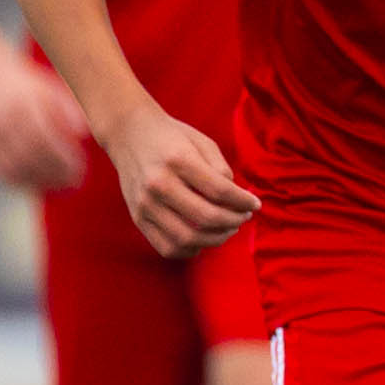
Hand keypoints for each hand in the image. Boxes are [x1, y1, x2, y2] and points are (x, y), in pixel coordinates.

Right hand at [0, 53, 89, 191]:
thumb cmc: (31, 88)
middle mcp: (2, 119)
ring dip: (39, 181)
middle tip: (76, 180)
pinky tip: (40, 185)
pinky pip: (0, 171)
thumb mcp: (52, 89)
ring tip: (62, 185)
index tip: (82, 166)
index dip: (62, 156)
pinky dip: (21, 183)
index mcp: (22, 102)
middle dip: (55, 171)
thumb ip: (69, 108)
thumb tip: (82, 134)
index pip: (43, 135)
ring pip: (13, 167)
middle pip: (29, 154)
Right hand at [99, 105, 258, 257]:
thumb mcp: (202, 143)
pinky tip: (204, 239)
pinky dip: (190, 250)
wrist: (128, 133)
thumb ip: (221, 170)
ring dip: (215, 239)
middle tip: (243, 217)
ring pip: (187, 238)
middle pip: (205, 217)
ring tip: (227, 229)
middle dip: (233, 221)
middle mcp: (159, 184)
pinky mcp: (137, 218)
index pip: (220, 191)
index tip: (255, 204)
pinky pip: (166, 247)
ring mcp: (145, 204)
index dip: (243, 202)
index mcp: (179, 161)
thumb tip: (237, 200)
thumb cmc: (172, 137)